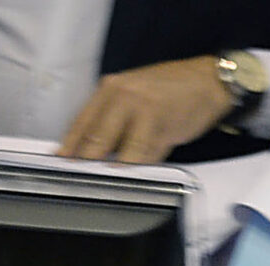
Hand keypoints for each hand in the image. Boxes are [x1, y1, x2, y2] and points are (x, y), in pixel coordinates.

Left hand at [57, 55, 235, 163]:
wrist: (208, 80)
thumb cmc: (170, 88)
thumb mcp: (134, 92)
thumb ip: (113, 115)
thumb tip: (93, 146)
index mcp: (112, 87)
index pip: (83, 122)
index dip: (70, 146)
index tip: (61, 162)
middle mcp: (125, 97)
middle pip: (98, 139)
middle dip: (89, 162)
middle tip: (82, 178)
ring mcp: (146, 113)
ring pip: (124, 152)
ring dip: (117, 169)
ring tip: (112, 180)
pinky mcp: (165, 130)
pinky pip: (148, 156)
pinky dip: (143, 166)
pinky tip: (140, 170)